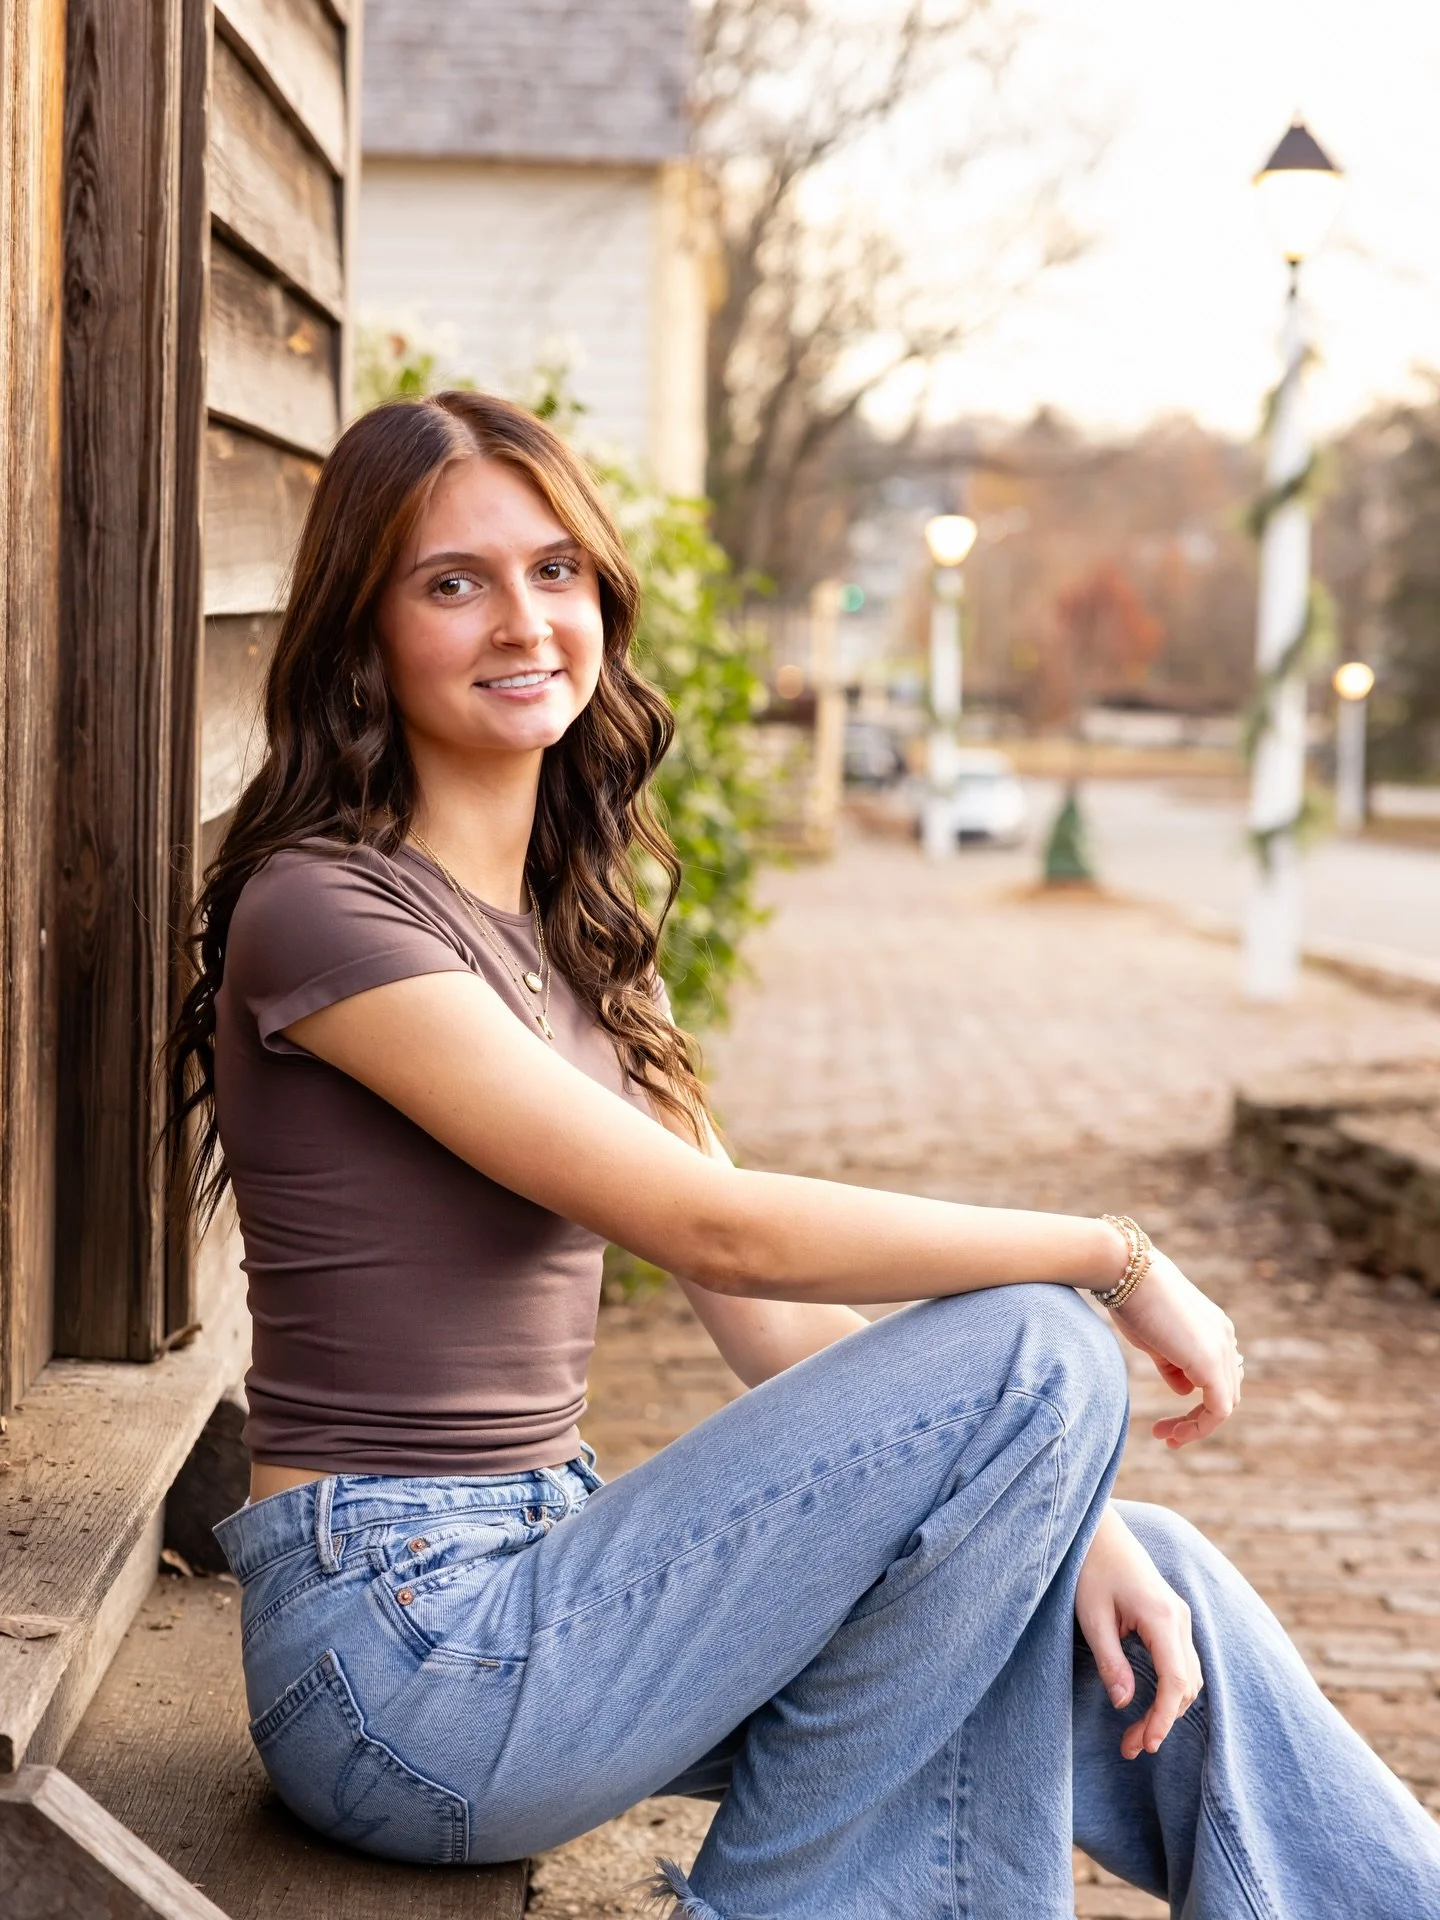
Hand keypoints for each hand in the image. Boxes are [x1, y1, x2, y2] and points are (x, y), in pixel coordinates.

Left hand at [1076, 1505, 1202, 1759]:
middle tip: (1130, 1748)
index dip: (1164, 1718)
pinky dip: (1171, 1689)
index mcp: (1163, 1616)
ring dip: (1168, 1707)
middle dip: (1163, 1720)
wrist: (1098, 1532)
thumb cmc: (1090, 1569)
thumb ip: (1111, 1662)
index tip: (1147, 1744)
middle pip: (1186, 1684)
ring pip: (1188, 1676)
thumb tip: (1125, 1705)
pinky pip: (1182, 1662)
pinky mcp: (1173, 1617)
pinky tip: (1149, 1705)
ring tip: (1135, 1735)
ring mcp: (1180, 1616)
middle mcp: (1180, 1618)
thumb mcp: (1092, 1617)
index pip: (1176, 1680)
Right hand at [1107, 1247, 1241, 1447]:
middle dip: (1196, 1416)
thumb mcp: (1153, 1338)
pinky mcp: (1211, 1363)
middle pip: (1225, 1392)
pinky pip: (1218, 1409)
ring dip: (1196, 1425)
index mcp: (1214, 1328)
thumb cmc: (1131, 1297)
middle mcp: (1225, 1338)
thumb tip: (1184, 1389)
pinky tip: (1175, 1434)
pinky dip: (1199, 1427)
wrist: (1126, 1272)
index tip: (1166, 1414)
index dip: (1197, 1400)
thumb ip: (1171, 1365)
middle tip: (1163, 1432)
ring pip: (1223, 1403)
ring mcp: (1221, 1349)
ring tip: (1167, 1437)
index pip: (1218, 1374)